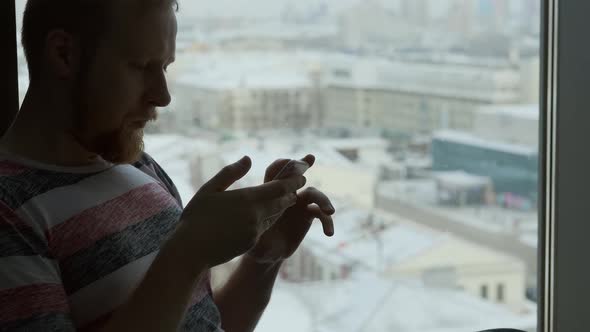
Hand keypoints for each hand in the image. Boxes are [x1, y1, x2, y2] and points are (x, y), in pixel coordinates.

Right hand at [171, 156, 306, 273]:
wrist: (191, 251)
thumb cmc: (196, 217)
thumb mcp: (209, 189)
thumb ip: (231, 173)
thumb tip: (248, 158)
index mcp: (247, 198)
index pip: (279, 187)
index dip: (292, 180)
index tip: (301, 174)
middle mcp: (256, 215)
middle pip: (282, 201)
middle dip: (291, 191)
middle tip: (299, 182)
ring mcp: (255, 230)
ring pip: (276, 215)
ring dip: (283, 205)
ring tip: (289, 196)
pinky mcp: (252, 242)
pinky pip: (265, 227)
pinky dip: (271, 218)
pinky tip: (271, 214)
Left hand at [247, 155, 335, 263]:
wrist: (267, 255)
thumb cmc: (254, 244)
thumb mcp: (251, 236)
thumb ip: (255, 228)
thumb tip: (254, 220)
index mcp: (269, 194)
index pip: (274, 174)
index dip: (281, 166)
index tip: (288, 162)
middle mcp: (285, 194)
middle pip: (296, 176)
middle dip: (303, 164)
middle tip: (310, 158)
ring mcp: (298, 204)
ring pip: (314, 194)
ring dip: (323, 199)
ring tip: (330, 211)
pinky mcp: (308, 216)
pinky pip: (321, 214)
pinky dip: (327, 221)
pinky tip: (329, 233)